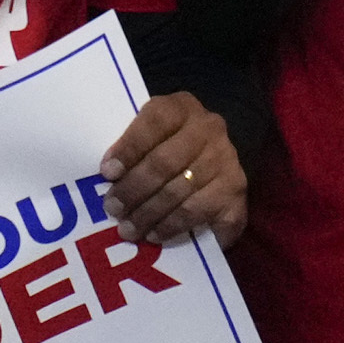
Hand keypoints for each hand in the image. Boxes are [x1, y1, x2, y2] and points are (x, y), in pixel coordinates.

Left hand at [95, 91, 247, 247]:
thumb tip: (107, 178)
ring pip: (183, 192)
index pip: (154, 123)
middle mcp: (208, 129)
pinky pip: (204, 213)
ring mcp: (227, 160)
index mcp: (180, 107)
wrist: (210, 154)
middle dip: (134, 189)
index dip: (129, 148)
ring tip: (129, 229)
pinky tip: (157, 235)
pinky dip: (177, 226)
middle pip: (166, 162)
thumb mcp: (147, 134)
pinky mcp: (237, 191)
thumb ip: (130, 147)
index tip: (107, 172)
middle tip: (113, 210)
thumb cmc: (162, 145)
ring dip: (151, 214)